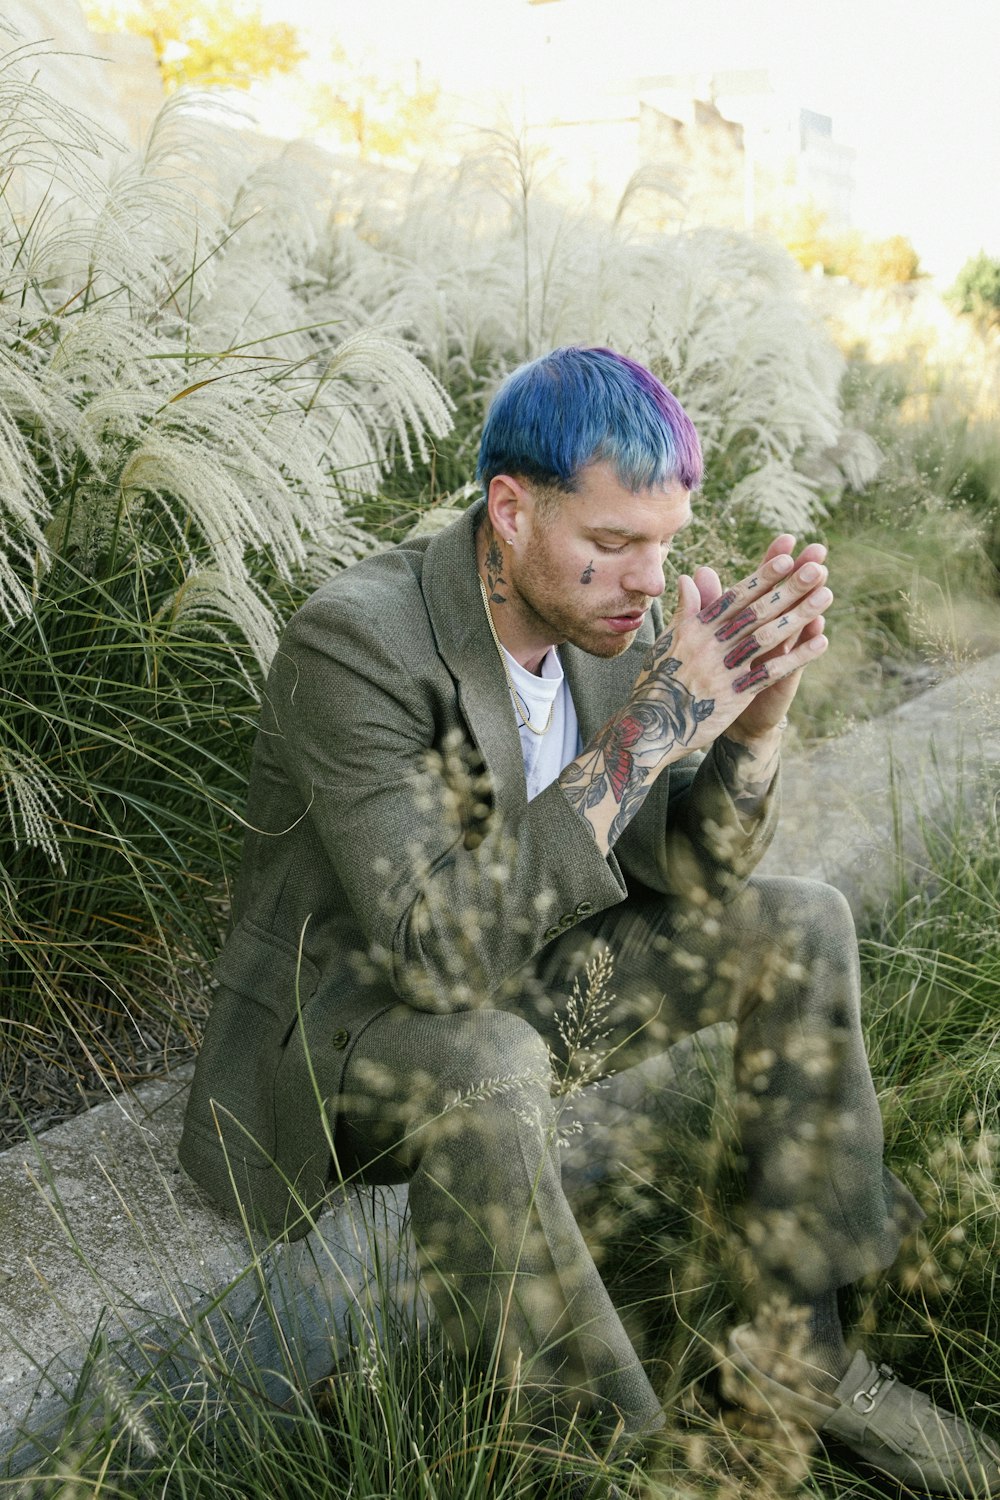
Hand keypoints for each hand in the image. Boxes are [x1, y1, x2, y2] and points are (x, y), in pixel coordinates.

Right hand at [630, 537, 829, 757]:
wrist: (650, 727)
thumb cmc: (658, 681)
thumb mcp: (666, 642)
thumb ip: (685, 611)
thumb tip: (688, 577)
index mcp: (695, 629)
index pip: (735, 597)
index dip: (761, 577)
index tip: (786, 557)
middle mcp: (711, 645)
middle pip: (756, 611)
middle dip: (788, 588)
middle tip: (818, 568)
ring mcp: (724, 670)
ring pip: (768, 637)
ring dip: (799, 615)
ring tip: (826, 595)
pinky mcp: (735, 695)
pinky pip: (771, 672)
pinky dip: (797, 656)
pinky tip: (821, 641)